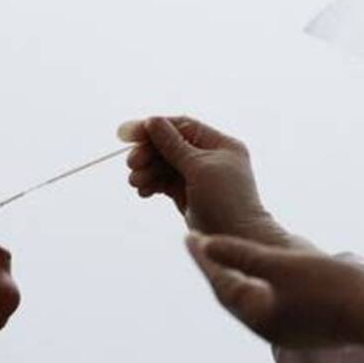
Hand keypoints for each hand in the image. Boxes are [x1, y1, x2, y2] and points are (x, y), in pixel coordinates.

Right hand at [119, 115, 289, 246]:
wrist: (237, 241)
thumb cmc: (225, 202)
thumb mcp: (198, 168)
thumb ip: (173, 145)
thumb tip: (153, 120)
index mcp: (220, 144)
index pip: (182, 127)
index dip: (153, 128)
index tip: (127, 134)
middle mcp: (210, 158)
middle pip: (170, 146)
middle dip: (148, 154)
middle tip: (131, 165)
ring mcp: (198, 177)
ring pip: (165, 165)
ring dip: (147, 171)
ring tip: (135, 183)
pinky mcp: (188, 194)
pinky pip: (165, 182)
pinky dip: (152, 184)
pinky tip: (143, 191)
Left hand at [185, 232, 363, 356]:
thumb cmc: (332, 287)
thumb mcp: (283, 264)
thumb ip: (243, 255)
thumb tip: (204, 244)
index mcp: (259, 317)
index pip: (221, 283)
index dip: (204, 259)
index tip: (188, 235)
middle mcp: (270, 328)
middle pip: (233, 293)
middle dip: (216, 268)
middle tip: (199, 244)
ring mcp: (290, 329)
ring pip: (253, 297)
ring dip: (238, 275)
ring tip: (226, 255)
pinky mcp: (308, 325)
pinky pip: (273, 300)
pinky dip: (261, 282)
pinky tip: (264, 271)